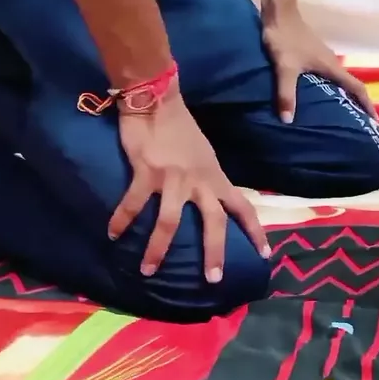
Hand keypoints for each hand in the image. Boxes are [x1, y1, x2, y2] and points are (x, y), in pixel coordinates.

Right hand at [109, 91, 269, 281]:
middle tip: (214, 279)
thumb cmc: (180, 128)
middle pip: (214, 223)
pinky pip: (133, 204)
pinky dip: (122, 221)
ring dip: (157, 249)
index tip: (265, 255)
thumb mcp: (204, 156)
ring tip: (148, 270)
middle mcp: (199, 181)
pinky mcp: (147, 172)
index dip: (255, 232)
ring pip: (169, 222)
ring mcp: (173, 178)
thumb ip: (206, 179)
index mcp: (215, 177)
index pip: (243, 207)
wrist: (157, 100)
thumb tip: (208, 199)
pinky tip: (113, 235)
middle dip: (214, 252)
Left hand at [262, 13, 375, 123]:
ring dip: (344, 94)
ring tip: (341, 111)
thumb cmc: (285, 38)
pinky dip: (330, 86)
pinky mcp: (314, 54)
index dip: (366, 103)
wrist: (279, 11)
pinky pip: (328, 74)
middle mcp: (332, 62)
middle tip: (358, 121)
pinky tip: (320, 93)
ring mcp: (323, 56)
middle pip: (350, 84)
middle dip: (357, 102)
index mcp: (331, 66)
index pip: (356, 87)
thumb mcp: (285, 67)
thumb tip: (288, 120)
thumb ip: (287, 93)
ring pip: (339, 79)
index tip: (374, 119)